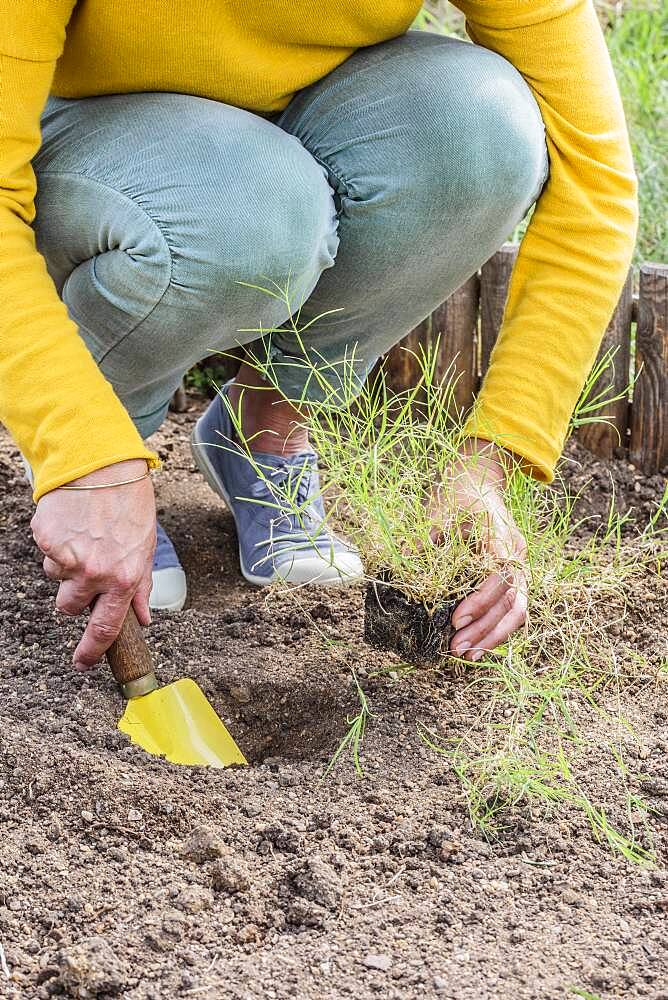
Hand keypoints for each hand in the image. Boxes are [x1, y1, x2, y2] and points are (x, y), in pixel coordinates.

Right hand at [31, 459, 155, 668]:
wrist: (102, 466)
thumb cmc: (129, 504)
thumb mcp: (145, 547)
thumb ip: (140, 586)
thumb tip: (142, 619)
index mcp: (122, 578)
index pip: (104, 627)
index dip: (91, 651)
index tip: (82, 662)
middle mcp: (94, 572)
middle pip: (70, 606)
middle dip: (75, 594)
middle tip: (88, 566)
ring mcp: (67, 557)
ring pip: (56, 579)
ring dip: (65, 565)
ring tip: (83, 536)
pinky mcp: (46, 540)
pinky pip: (46, 554)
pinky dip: (56, 543)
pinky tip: (72, 524)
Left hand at [428, 440, 527, 661]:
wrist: (479, 474)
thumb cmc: (456, 492)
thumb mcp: (435, 512)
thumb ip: (423, 541)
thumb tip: (402, 573)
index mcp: (500, 534)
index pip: (500, 575)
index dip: (480, 601)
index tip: (455, 619)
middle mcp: (516, 552)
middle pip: (512, 599)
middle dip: (485, 628)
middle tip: (456, 648)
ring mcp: (519, 563)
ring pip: (519, 608)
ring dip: (494, 635)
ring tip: (469, 655)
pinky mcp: (514, 573)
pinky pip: (514, 607)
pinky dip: (498, 628)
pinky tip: (480, 645)